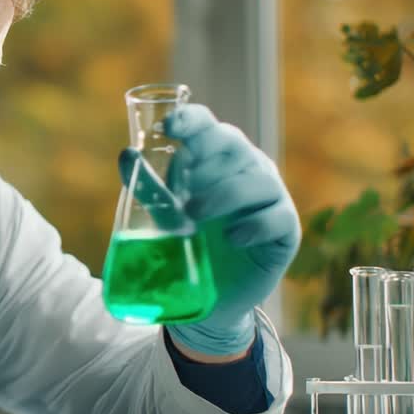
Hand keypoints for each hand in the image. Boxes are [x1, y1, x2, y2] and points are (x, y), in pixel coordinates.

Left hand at [117, 104, 300, 355]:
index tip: (169, 127)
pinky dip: (253, 225)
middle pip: (233, 143)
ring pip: (256, 179)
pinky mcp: (286, 227)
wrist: (214, 293)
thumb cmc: (191, 241)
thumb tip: (127, 155)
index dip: (190, 120)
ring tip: (196, 217)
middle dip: (205, 165)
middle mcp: (246, 166)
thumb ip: (149, 187)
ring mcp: (269, 194)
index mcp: (215, 156)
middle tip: (182, 197)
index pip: (206, 124)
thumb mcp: (165, 214)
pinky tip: (232, 238)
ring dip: (223, 195)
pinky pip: (276, 216)